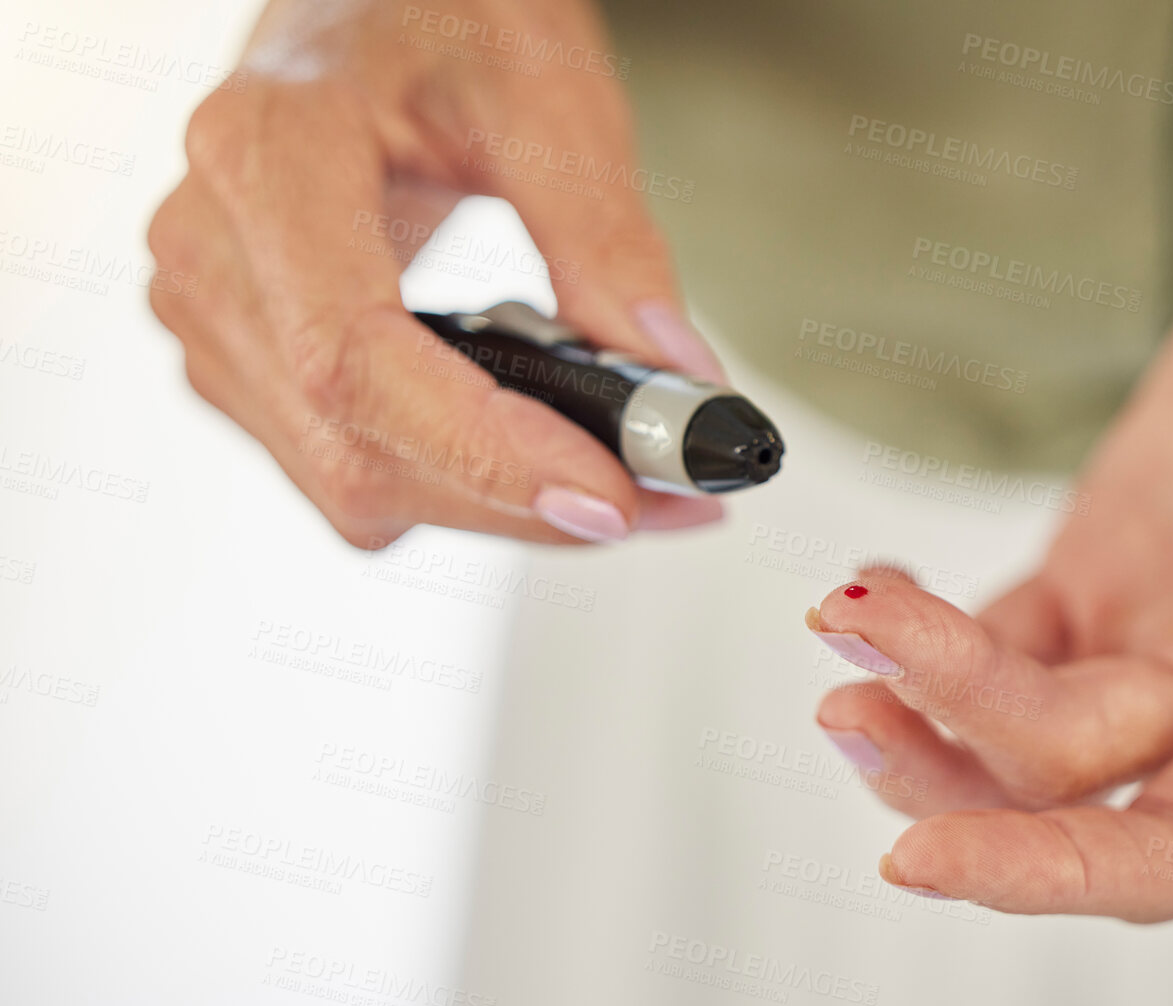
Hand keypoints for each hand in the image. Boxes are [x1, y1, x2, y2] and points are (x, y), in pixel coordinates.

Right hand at [147, 0, 723, 547]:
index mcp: (268, 156)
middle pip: (360, 450)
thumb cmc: (434, 11)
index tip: (608, 495)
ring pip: (357, 485)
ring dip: (502, 505)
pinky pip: (351, 468)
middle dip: (527, 500)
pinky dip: (460, 481)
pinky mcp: (244, 357)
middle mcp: (214, 250)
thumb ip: (608, 240)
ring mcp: (216, 314)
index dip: (485, 451)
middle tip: (669, 496)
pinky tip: (539, 445)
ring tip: (625, 468)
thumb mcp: (546, 93)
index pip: (358, 359)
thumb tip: (674, 379)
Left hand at [810, 88, 1172, 921]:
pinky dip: (925, 627)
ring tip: (844, 619)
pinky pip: (995, 635)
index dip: (1048, 869)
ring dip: (921, 694)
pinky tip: (876, 588)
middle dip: (947, 768)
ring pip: (1012, 724)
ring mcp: (1163, 635)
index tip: (921, 856)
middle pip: (1064, 793)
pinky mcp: (1109, 566)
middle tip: (844, 701)